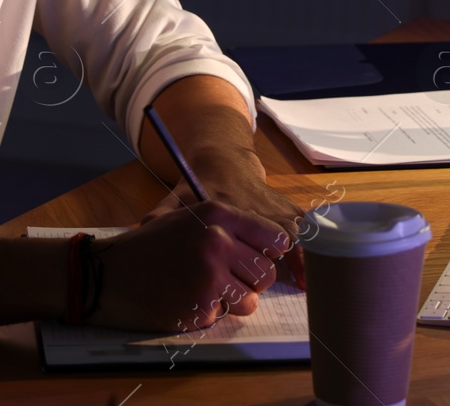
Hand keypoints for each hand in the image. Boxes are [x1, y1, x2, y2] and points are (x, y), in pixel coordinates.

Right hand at [89, 201, 289, 332]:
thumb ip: (228, 228)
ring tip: (206, 291)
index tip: (256, 258)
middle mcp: (218, 242)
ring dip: (234, 301)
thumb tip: (275, 248)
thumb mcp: (188, 219)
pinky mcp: (199, 306)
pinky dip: (209, 313)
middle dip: (252, 281)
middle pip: (266, 272)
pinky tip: (185, 300)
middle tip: (228, 280)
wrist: (107, 273)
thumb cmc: (149, 246)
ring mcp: (209, 276)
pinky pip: (223, 315)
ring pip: (251, 300)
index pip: (274, 238)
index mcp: (217, 214)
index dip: (268, 252)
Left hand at [140, 151, 307, 290]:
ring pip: (288, 248)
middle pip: (266, 258)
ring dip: (282, 266)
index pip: (240, 252)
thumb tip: (144, 235)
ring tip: (276, 284)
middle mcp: (255, 211)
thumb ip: (160, 219)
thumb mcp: (176, 202)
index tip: (234, 290)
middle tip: (248, 287)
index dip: (238, 277)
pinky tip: (303, 280)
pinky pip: (305, 238)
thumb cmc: (199, 187)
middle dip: (257, 277)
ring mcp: (276, 210)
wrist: (225, 159)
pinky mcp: (290, 210)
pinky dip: (304, 258)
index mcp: (227, 213)